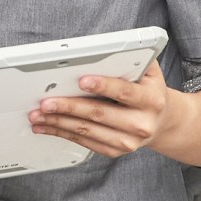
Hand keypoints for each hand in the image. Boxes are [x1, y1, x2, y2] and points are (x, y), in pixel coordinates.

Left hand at [28, 61, 190, 158]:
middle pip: (99, 114)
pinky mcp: (115, 151)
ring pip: (87, 131)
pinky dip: (62, 133)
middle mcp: (141, 123)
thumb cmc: (148, 90)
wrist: (162, 122)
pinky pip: (84, 142)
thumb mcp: (149, 72)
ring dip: (59, 123)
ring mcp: (128, 141)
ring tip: (38, 115)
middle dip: (69, 107)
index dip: (103, 86)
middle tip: (46, 102)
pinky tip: (47, 126)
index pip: (125, 92)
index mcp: (151, 100)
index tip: (82, 80)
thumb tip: (105, 49)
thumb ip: (131, 60)